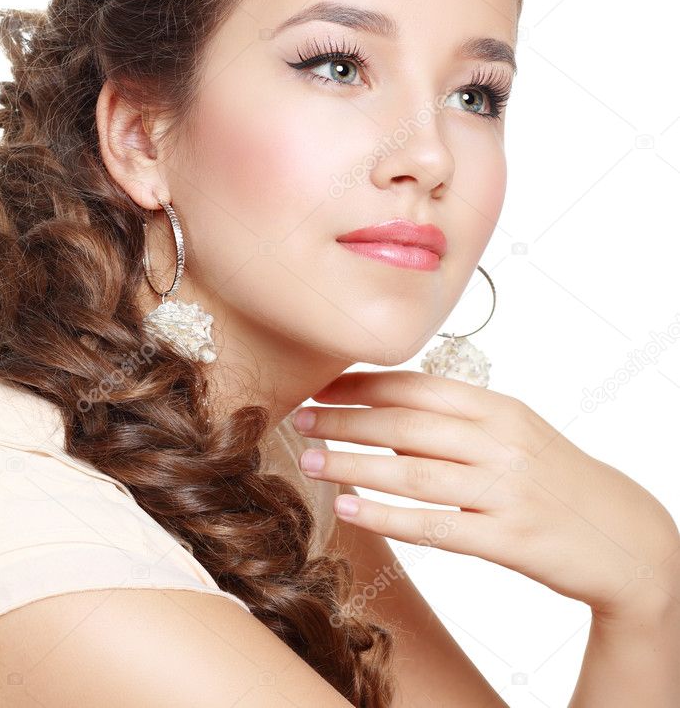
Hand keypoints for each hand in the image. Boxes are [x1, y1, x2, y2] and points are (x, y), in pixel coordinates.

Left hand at [293, 369, 679, 621]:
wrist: (621, 532)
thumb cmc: (552, 475)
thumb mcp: (513, 431)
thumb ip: (455, 422)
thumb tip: (384, 420)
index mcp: (497, 407)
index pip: (416, 386)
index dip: (362, 385)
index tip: (320, 386)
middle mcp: (499, 440)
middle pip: (405, 424)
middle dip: (345, 420)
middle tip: (300, 419)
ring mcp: (504, 489)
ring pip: (411, 471)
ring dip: (352, 465)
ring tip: (310, 462)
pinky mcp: (508, 537)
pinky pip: (434, 524)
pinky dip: (386, 516)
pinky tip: (349, 509)